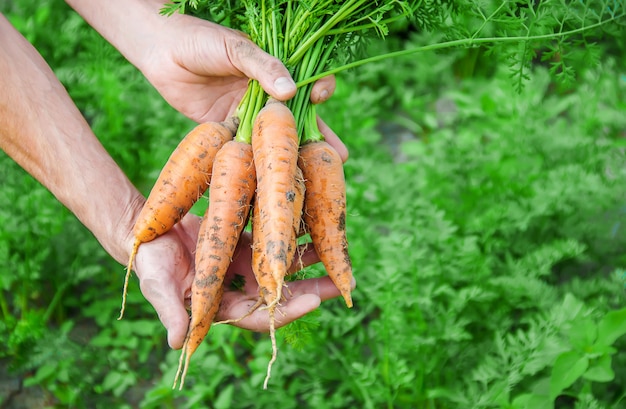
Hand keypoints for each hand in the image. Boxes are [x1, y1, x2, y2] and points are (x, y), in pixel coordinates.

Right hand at [133, 213, 348, 348]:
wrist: (148, 232)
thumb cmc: (150, 263)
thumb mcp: (158, 286)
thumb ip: (171, 312)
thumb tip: (178, 346)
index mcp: (223, 306)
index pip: (260, 316)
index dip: (286, 312)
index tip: (313, 302)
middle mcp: (241, 288)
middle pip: (283, 294)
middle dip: (313, 290)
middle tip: (343, 284)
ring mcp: (246, 265)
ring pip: (284, 267)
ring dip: (311, 262)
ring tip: (340, 255)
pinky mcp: (247, 241)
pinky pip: (275, 239)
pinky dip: (293, 234)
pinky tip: (315, 224)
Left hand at [138, 12, 347, 160]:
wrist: (160, 50)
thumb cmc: (201, 40)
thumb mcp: (236, 48)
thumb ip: (262, 67)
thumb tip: (290, 90)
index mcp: (272, 70)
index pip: (305, 83)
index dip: (318, 91)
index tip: (320, 96)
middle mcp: (264, 95)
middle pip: (297, 119)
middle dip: (319, 138)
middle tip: (339, 158)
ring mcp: (247, 114)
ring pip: (275, 137)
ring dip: (293, 155)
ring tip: (314, 174)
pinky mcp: (226, 130)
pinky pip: (245, 147)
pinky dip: (256, 161)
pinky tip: (271, 177)